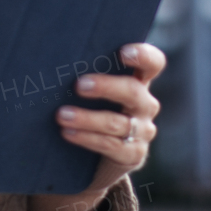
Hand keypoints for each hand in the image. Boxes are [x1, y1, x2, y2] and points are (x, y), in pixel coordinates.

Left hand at [55, 42, 163, 193]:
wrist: (97, 158)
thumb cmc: (92, 110)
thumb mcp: (95, 92)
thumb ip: (88, 75)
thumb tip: (57, 59)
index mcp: (139, 81)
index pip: (153, 63)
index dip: (144, 55)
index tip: (123, 52)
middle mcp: (145, 105)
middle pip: (133, 92)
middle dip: (105, 87)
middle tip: (78, 85)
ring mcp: (143, 131)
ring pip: (117, 122)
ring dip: (86, 118)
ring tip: (61, 115)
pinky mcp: (133, 154)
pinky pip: (110, 145)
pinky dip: (86, 138)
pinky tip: (67, 133)